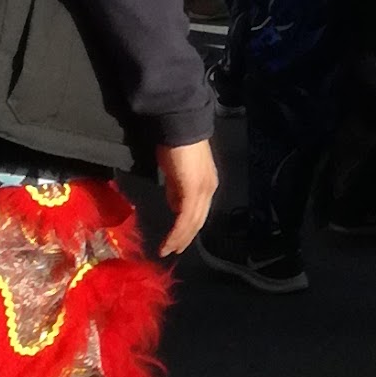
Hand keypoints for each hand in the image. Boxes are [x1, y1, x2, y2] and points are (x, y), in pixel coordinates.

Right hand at [155, 138, 217, 257]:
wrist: (179, 126)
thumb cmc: (175, 144)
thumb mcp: (176, 171)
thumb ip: (177, 188)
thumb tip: (174, 205)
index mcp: (207, 184)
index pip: (199, 211)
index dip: (188, 228)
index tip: (177, 239)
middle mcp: (209, 189)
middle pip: (198, 220)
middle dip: (185, 238)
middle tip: (171, 251)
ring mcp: (203, 190)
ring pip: (193, 223)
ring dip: (179, 239)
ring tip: (167, 250)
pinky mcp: (193, 190)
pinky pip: (185, 218)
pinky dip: (177, 233)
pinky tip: (168, 242)